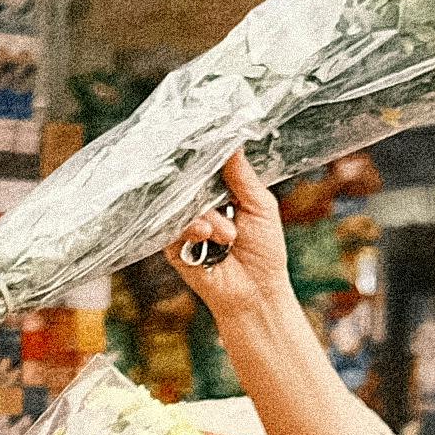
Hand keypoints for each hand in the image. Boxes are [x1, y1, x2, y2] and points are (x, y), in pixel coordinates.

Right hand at [171, 153, 286, 283]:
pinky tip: (205, 236)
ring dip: (204, 217)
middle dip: (205, 191)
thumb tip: (232, 141)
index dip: (204, 158)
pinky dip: (189, 229)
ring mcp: (184, 226)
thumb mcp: (261, 205)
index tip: (204, 145)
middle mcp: (199, 206)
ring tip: (227, 236)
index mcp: (220, 193)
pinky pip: (169, 228)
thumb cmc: (265, 250)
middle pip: (188, 183)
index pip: (205, 167)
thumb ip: (243, 176)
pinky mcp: (172, 247)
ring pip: (180, 205)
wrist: (256, 292)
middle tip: (225, 204)